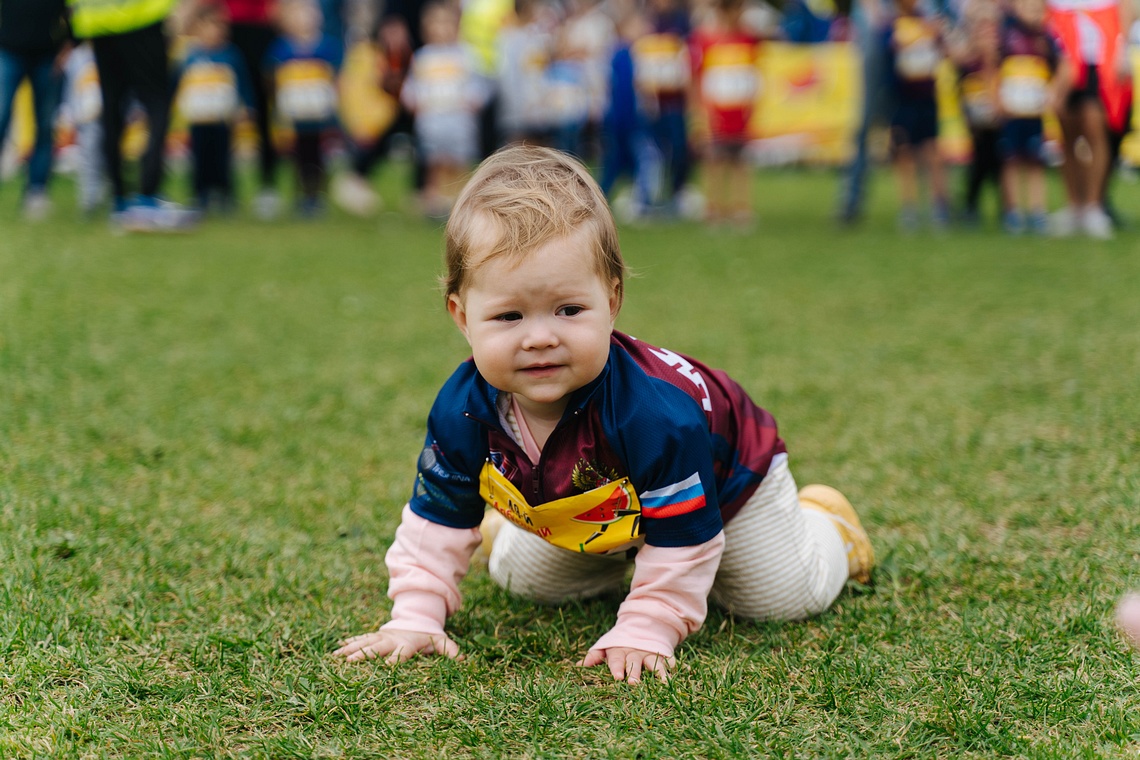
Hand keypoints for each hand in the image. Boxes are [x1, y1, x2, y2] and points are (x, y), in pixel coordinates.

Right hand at [333, 628, 460, 663]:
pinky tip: (337, 649)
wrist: (416, 619)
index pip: (401, 653)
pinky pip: (360, 639)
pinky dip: (349, 643)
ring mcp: (382, 636)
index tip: (385, 667)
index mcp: (407, 643)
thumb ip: (450, 650)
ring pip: (365, 642)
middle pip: (377, 647)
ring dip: (351, 648)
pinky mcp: (375, 636)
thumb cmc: (427, 637)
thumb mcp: (440, 642)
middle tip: (349, 662)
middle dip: (363, 653)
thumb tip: (463, 659)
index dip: (395, 660)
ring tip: (337, 656)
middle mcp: (392, 639)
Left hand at [578, 647, 675, 683]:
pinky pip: (671, 661)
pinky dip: (675, 666)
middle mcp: (635, 652)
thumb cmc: (620, 645)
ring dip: (658, 672)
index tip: (617, 677)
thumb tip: (579, 666)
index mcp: (619, 651)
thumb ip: (594, 656)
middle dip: (635, 673)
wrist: (643, 626)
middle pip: (635, 662)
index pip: (616, 659)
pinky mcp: (664, 656)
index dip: (617, 667)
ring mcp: (650, 654)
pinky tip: (683, 671)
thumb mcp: (606, 648)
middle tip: (633, 684)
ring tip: (663, 683)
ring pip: (655, 663)